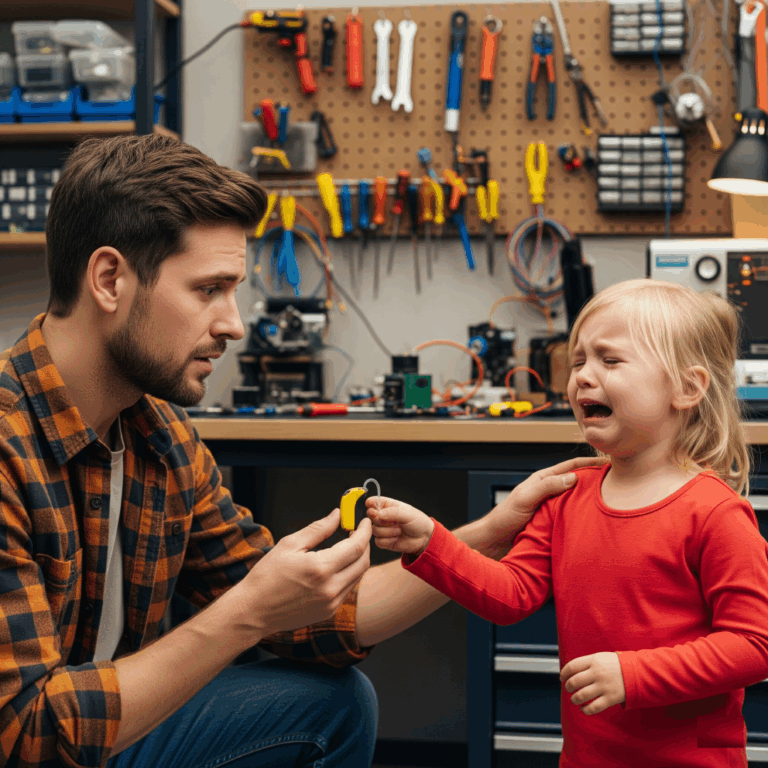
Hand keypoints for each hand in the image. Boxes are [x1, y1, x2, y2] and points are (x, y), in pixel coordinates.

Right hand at [238, 509, 371, 634]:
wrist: (252, 611)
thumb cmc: (266, 576)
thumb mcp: (289, 544)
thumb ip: (318, 529)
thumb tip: (337, 515)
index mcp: (320, 568)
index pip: (356, 547)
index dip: (364, 532)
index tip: (365, 522)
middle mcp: (330, 588)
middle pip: (363, 563)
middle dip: (365, 544)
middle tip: (357, 532)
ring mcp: (331, 603)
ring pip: (357, 577)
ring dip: (357, 559)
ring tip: (346, 546)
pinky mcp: (328, 612)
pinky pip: (347, 589)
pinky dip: (348, 574)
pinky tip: (336, 565)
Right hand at [364, 496, 434, 556]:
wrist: (424, 539)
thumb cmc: (418, 522)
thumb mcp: (407, 513)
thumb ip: (392, 512)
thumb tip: (378, 514)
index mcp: (389, 506)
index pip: (374, 502)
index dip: (370, 503)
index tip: (372, 507)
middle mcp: (384, 517)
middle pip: (371, 516)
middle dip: (380, 520)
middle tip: (391, 521)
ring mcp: (383, 529)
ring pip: (374, 530)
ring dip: (387, 531)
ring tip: (399, 530)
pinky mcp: (384, 541)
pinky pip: (378, 541)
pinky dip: (388, 541)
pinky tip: (397, 538)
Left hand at [484, 456, 610, 544]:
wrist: (493, 541)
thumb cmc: (504, 518)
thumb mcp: (526, 499)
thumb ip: (547, 487)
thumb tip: (574, 477)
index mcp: (542, 480)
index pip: (572, 467)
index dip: (591, 463)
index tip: (611, 462)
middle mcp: (549, 492)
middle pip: (577, 482)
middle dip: (597, 480)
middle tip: (619, 482)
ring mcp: (552, 508)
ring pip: (576, 500)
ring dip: (592, 500)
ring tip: (613, 502)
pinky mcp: (552, 524)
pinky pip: (572, 517)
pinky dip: (584, 516)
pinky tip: (595, 522)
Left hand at [560, 652, 625, 715]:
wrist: (636, 672)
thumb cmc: (616, 665)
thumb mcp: (600, 657)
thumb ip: (587, 663)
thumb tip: (570, 672)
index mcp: (594, 660)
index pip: (572, 666)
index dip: (564, 673)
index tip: (562, 677)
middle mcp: (597, 673)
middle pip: (574, 681)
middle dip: (568, 687)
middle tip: (568, 688)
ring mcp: (604, 686)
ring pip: (581, 695)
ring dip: (574, 699)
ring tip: (574, 699)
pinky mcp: (610, 699)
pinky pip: (593, 707)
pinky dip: (585, 710)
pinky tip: (583, 708)